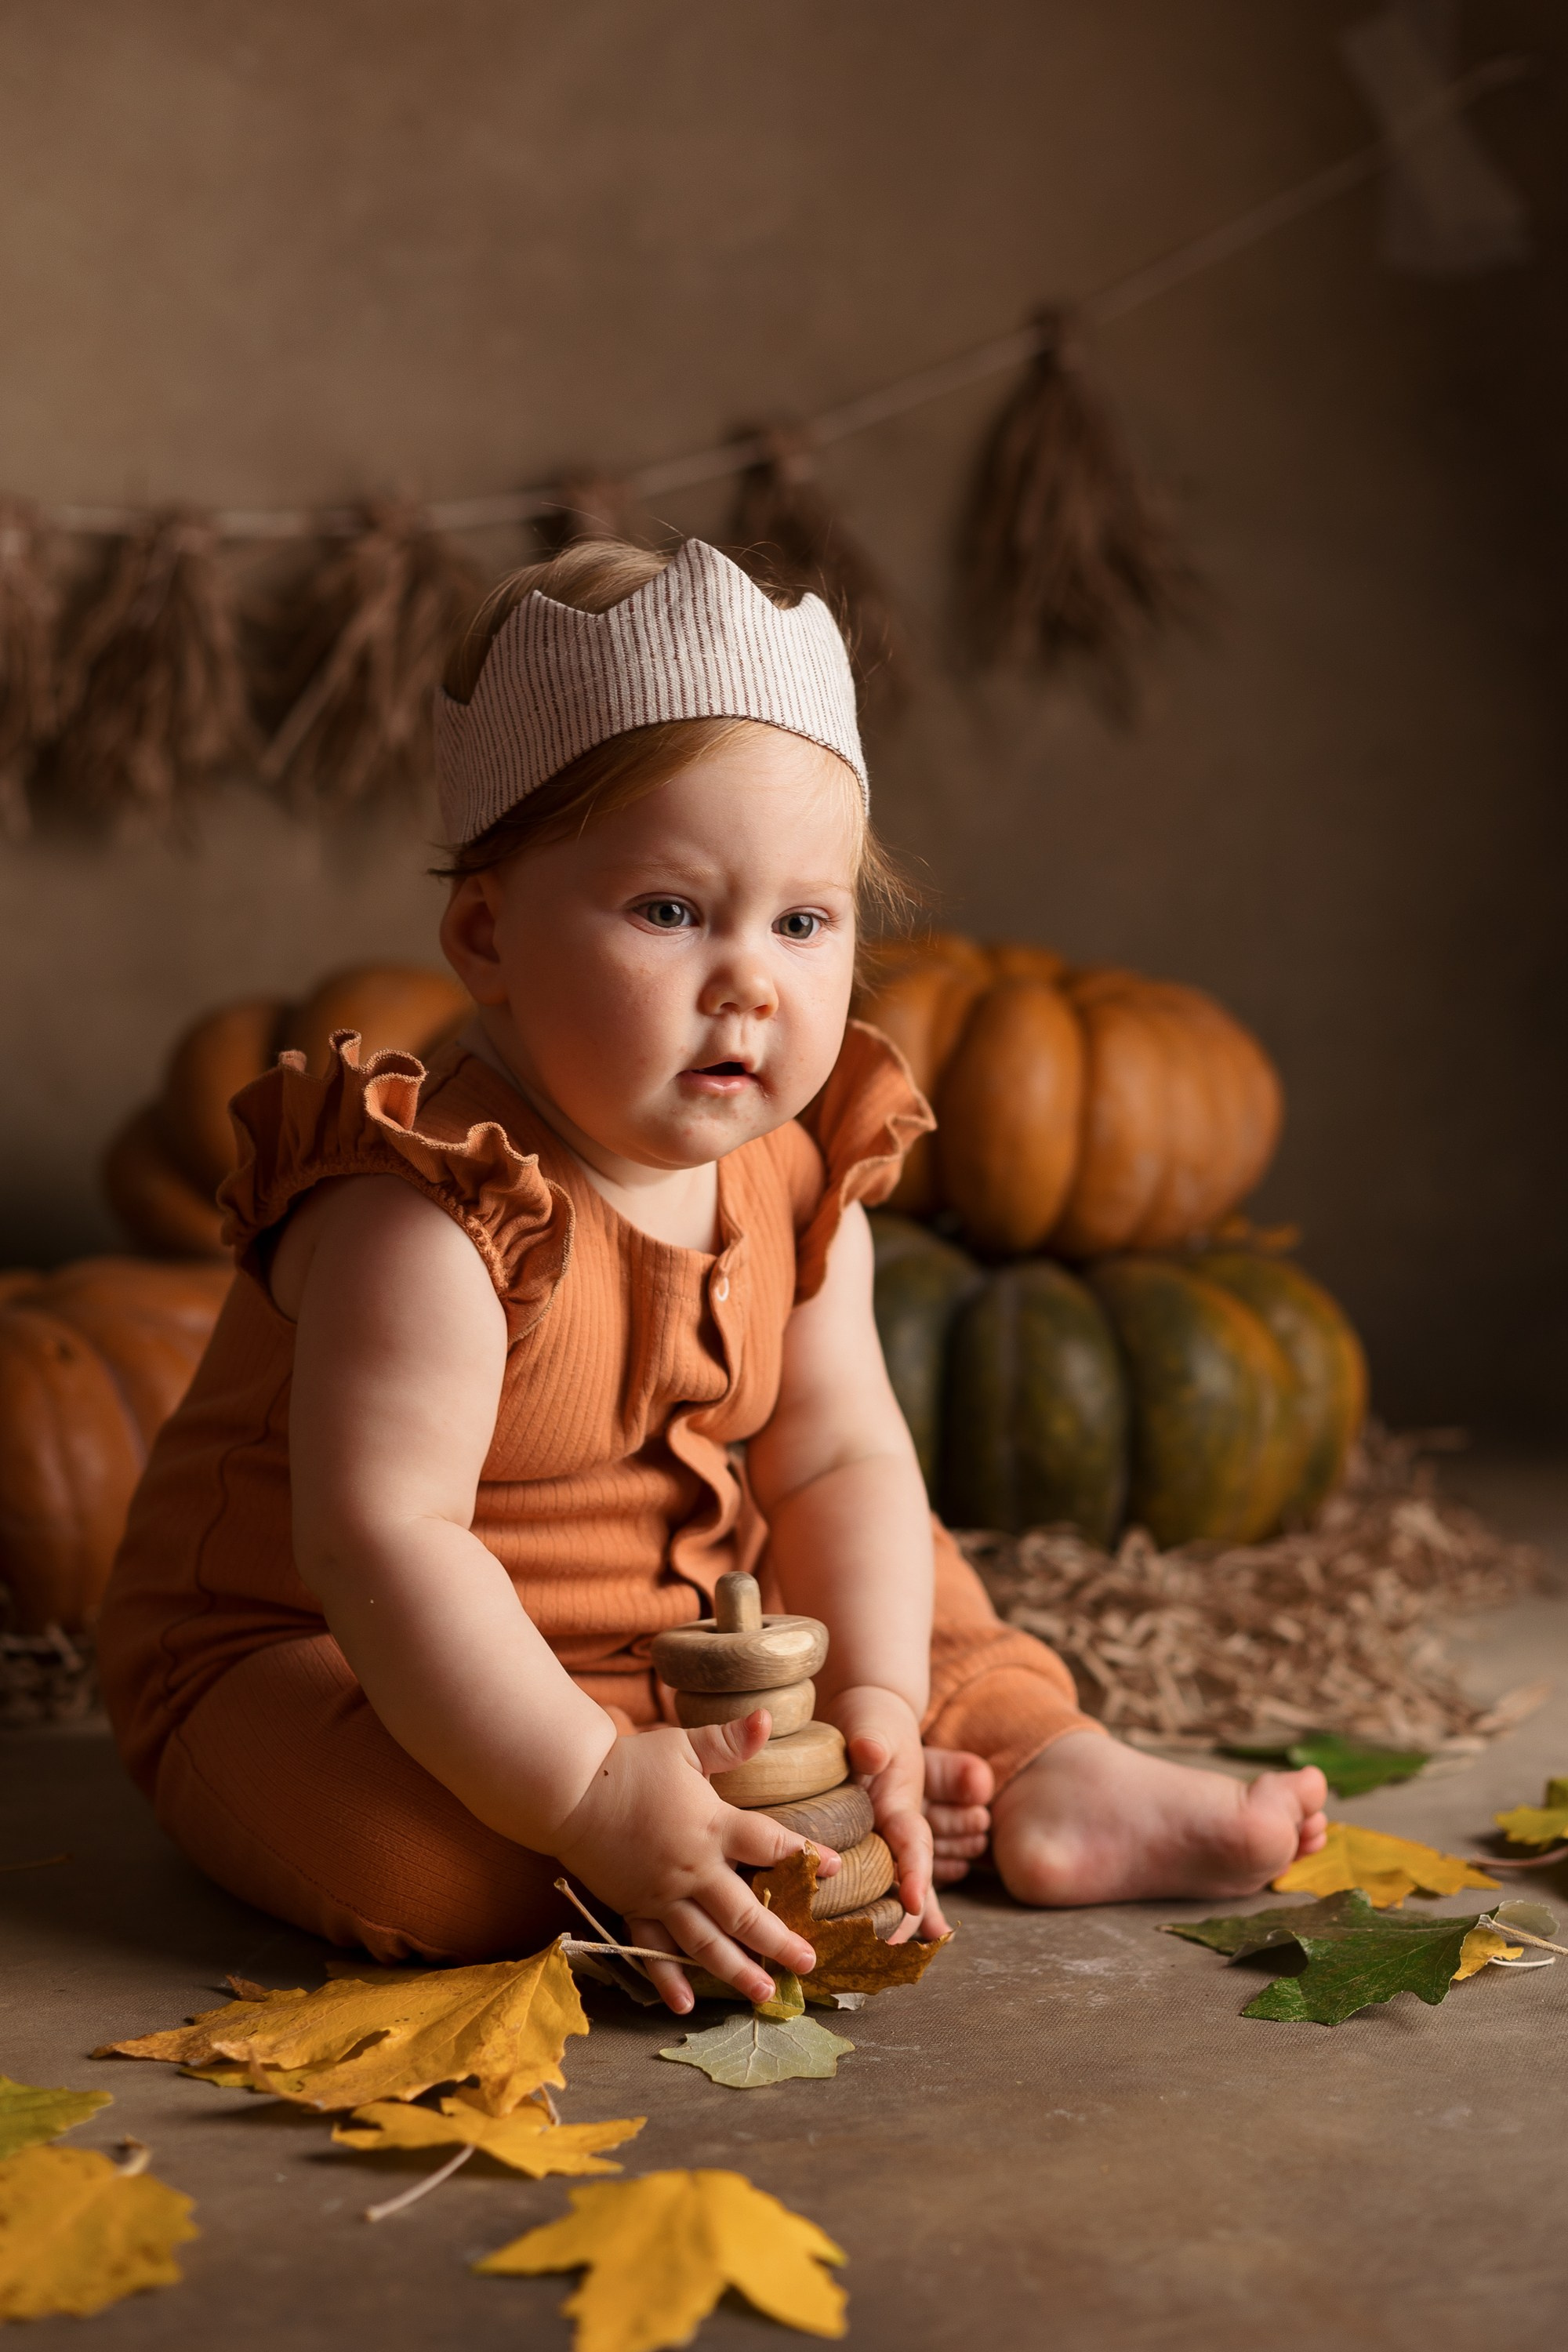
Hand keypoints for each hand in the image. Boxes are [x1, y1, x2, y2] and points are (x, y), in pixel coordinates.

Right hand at [552, 1712, 839, 2013]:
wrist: (569, 1790)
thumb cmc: (630, 1764)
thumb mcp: (683, 1747)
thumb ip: (728, 1740)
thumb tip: (769, 1717)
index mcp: (711, 1827)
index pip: (769, 1845)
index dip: (804, 1857)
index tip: (833, 1870)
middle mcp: (693, 1869)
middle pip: (744, 1913)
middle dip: (779, 1941)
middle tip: (808, 1963)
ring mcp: (662, 1895)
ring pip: (705, 1942)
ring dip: (736, 1970)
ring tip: (764, 1993)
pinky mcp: (633, 1907)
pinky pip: (653, 1948)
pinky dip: (668, 1979)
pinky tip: (686, 2004)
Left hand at [821, 1685, 948, 1941]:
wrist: (871, 1714)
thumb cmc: (871, 1717)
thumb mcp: (871, 1721)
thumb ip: (871, 1738)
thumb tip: (870, 1753)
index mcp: (901, 1805)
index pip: (912, 1844)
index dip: (915, 1874)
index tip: (911, 1902)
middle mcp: (897, 1829)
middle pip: (911, 1877)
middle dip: (910, 1915)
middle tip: (899, 1950)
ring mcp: (885, 1839)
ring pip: (896, 1885)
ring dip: (900, 1921)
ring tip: (896, 1959)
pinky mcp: (868, 1842)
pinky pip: (876, 1880)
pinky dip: (880, 1909)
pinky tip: (876, 1942)